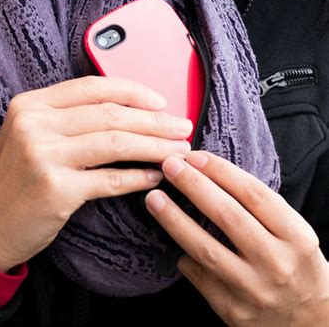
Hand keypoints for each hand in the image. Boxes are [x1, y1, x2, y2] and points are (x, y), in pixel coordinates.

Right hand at [0, 75, 192, 272]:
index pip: (92, 87)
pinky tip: (156, 177)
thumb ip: (67, 116)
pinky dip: (138, 177)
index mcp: (30, 104)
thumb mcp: (30, 134)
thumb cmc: (17, 179)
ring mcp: (44, 156)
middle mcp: (35, 125)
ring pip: (115, 143)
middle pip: (110, 114)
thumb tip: (130, 108)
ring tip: (178, 152)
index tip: (161, 102)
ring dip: (154, 147)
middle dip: (154, 121)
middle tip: (183, 127)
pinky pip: (110, 180)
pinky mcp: (56, 190)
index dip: (132, 91)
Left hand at [145, 151, 328, 325]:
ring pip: (206, 249)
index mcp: (295, 236)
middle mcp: (277, 263)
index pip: (253, 194)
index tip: (194, 156)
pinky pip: (199, 277)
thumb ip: (259, 206)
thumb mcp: (292, 230)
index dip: (220, 171)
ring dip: (174, 220)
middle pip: (228, 216)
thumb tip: (208, 171)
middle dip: (193, 186)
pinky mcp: (234, 311)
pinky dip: (183, 255)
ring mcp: (254, 290)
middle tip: (169, 167)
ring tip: (154, 199)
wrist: (311, 319)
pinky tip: (169, 239)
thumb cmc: (295, 262)